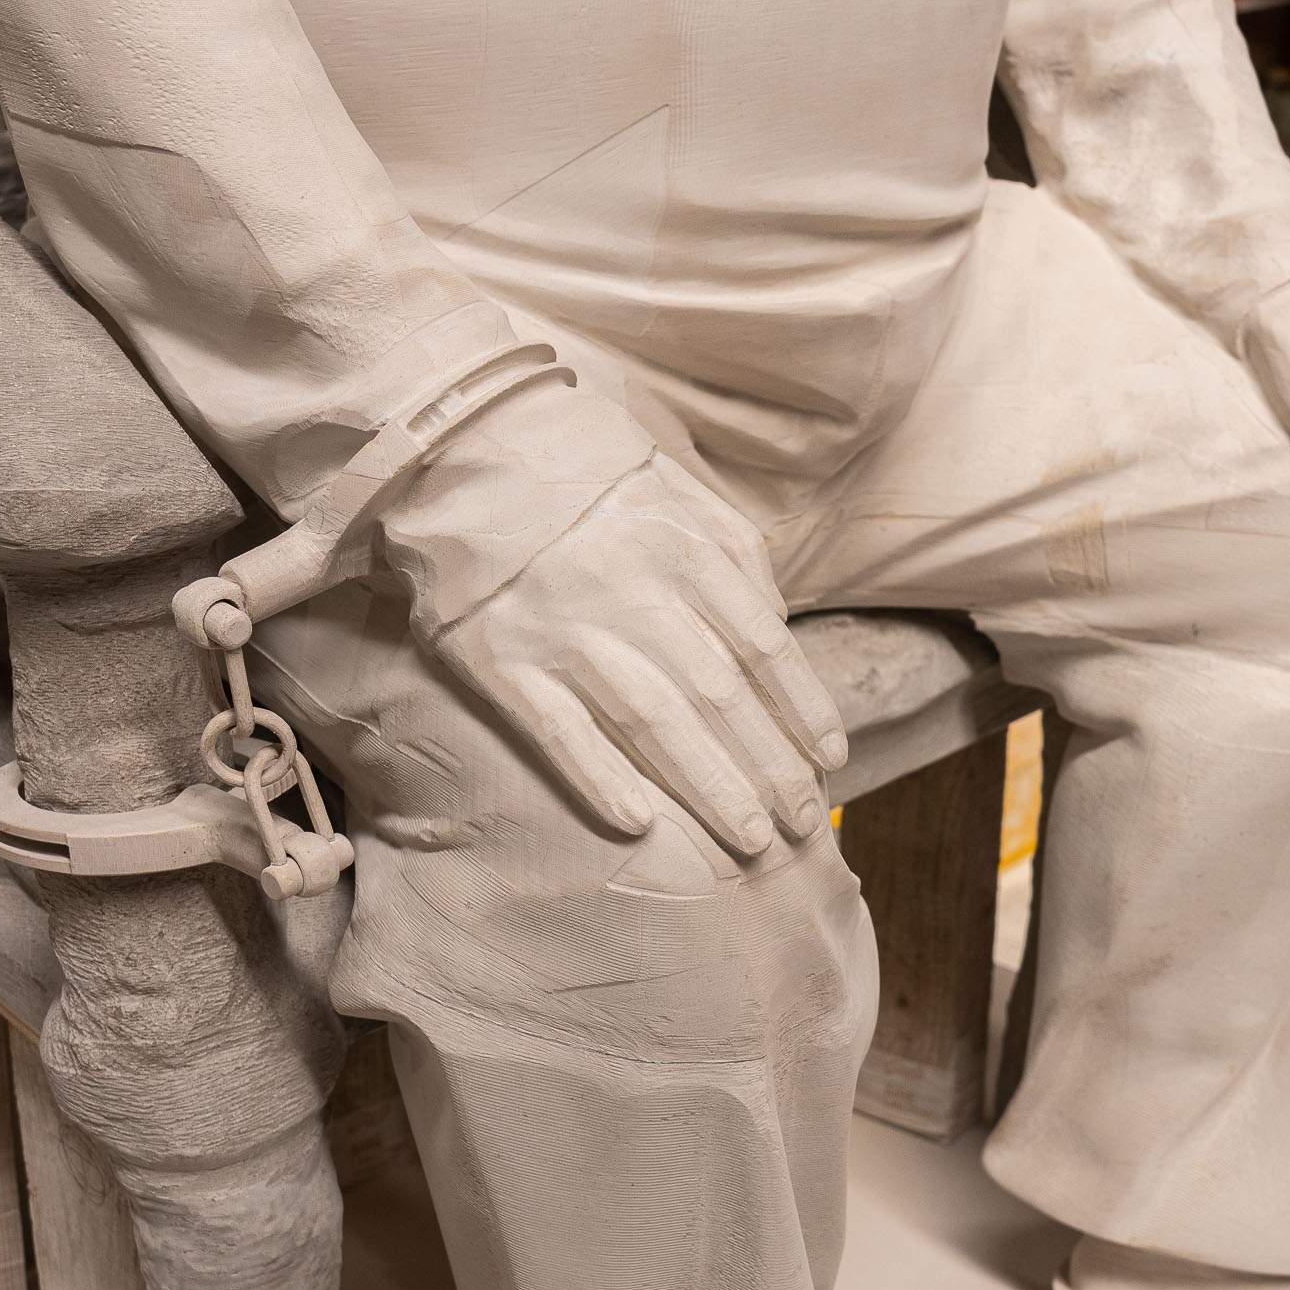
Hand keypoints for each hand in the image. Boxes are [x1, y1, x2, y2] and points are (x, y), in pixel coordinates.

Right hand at [396, 393, 846, 855]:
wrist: (460, 450)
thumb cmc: (583, 476)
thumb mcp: (676, 490)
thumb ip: (734, 554)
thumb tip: (778, 620)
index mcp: (684, 550)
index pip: (764, 647)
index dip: (803, 709)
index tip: (829, 759)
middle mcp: (634, 594)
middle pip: (720, 696)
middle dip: (770, 767)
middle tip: (802, 824)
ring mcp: (566, 631)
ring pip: (654, 723)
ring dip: (709, 786)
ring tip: (751, 839)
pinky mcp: (502, 662)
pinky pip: (558, 732)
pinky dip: (599, 778)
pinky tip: (640, 825)